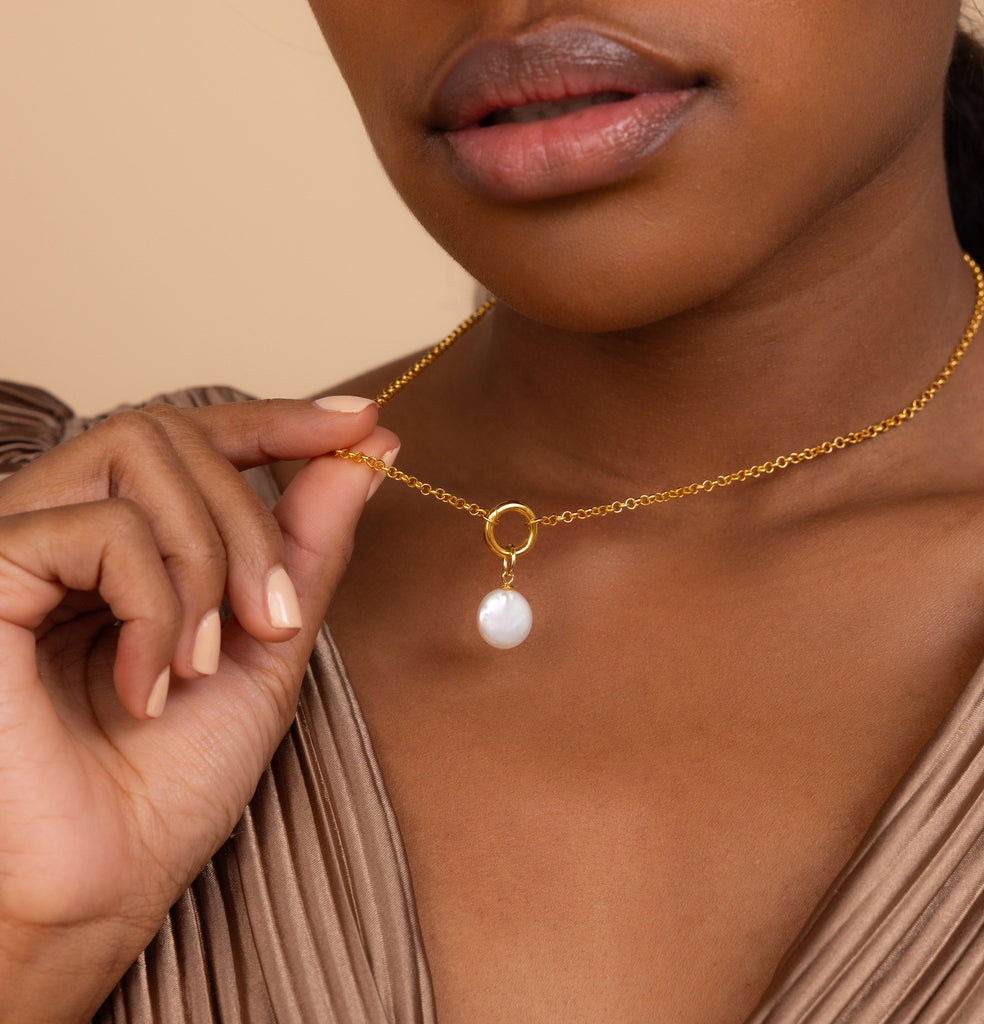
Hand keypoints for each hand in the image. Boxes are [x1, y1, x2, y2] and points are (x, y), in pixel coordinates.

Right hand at [0, 397, 396, 1021]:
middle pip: (173, 433)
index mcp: (121, 540)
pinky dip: (155, 606)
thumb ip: (308, 542)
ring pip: (139, 456)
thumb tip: (367, 450)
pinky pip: (99, 530)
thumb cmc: (172, 777)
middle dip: (252, 523)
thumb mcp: (268, 642)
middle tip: (276, 618)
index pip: (193, 434)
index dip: (278, 417)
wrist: (98, 884)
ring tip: (205, 661)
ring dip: (210, 561)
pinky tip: (146, 684)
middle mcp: (60, 524)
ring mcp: (14, 542)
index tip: (361, 422)